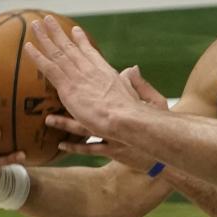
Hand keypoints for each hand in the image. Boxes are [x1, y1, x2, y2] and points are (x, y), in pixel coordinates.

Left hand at [24, 15, 142, 139]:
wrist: (122, 116)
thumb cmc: (129, 110)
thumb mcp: (132, 90)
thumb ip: (131, 79)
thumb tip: (134, 68)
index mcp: (105, 70)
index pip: (90, 52)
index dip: (81, 41)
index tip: (75, 30)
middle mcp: (89, 69)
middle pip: (70, 47)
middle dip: (58, 32)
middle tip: (48, 20)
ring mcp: (77, 76)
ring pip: (57, 52)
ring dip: (45, 37)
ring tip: (36, 25)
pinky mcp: (67, 86)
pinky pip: (48, 67)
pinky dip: (37, 56)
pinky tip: (28, 46)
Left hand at [48, 66, 168, 172]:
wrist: (168, 147)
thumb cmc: (161, 124)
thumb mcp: (156, 101)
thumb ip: (140, 85)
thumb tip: (131, 67)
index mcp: (125, 103)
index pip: (100, 86)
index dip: (83, 75)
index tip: (67, 66)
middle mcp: (117, 118)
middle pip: (87, 104)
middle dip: (67, 95)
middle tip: (51, 93)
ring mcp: (115, 135)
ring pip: (85, 128)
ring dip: (65, 124)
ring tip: (48, 119)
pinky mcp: (114, 150)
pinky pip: (91, 149)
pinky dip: (76, 147)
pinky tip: (62, 146)